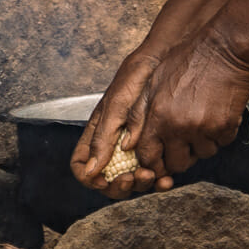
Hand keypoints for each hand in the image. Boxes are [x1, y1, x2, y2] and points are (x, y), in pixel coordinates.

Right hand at [71, 50, 161, 196]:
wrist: (167, 63)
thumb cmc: (137, 79)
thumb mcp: (116, 108)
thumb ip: (102, 139)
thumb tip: (91, 171)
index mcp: (97, 134)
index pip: (81, 165)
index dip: (89, 178)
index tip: (104, 180)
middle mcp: (114, 145)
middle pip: (108, 179)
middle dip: (120, 185)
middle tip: (134, 177)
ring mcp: (136, 148)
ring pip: (132, 179)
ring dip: (141, 183)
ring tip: (153, 175)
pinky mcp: (157, 149)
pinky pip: (154, 173)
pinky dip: (159, 180)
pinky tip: (167, 178)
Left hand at [139, 31, 248, 179]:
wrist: (224, 47)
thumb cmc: (188, 59)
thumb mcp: (154, 81)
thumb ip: (139, 114)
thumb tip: (128, 143)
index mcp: (157, 116)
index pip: (148, 157)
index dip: (153, 162)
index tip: (160, 158)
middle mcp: (178, 126)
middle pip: (176, 163)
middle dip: (179, 157)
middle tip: (185, 143)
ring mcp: (203, 128)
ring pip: (202, 155)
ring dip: (202, 145)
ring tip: (202, 122)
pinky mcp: (225, 127)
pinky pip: (221, 144)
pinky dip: (220, 135)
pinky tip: (217, 116)